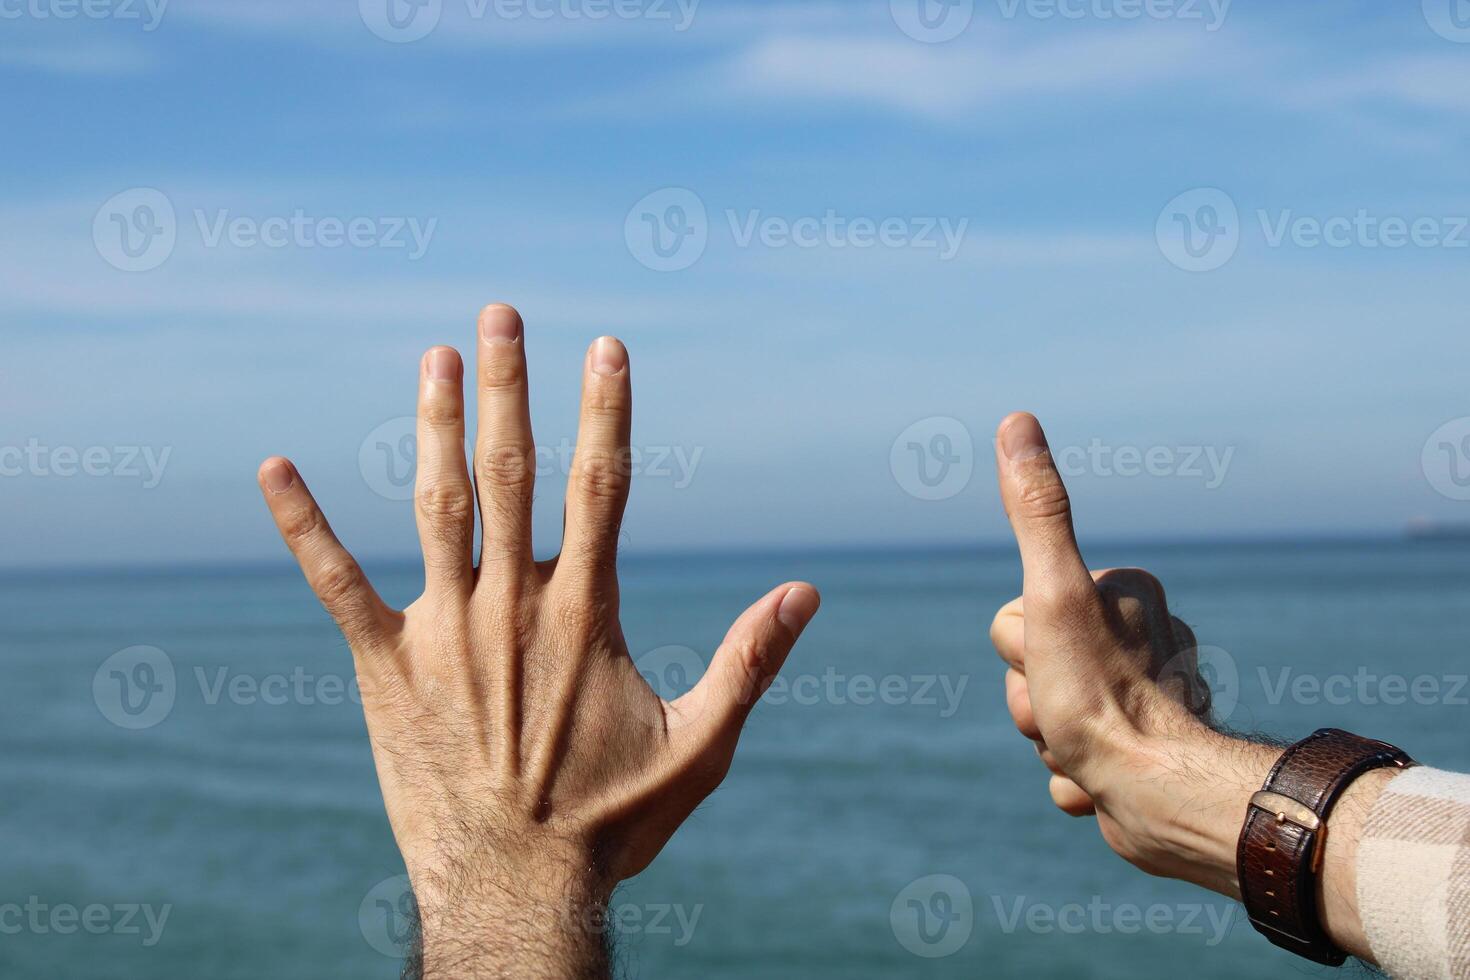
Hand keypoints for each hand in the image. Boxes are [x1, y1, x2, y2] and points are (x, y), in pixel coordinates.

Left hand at [257, 304, 820, 977]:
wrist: (515, 890)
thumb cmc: (612, 822)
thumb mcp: (701, 745)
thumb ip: (750, 660)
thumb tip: (806, 592)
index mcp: (584, 613)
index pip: (601, 487)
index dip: (606, 411)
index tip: (606, 347)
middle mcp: (511, 605)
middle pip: (512, 473)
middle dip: (510, 387)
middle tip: (502, 313)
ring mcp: (442, 632)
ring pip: (438, 507)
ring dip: (436, 426)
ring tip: (435, 356)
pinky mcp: (383, 668)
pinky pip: (335, 584)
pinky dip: (304, 524)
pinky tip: (274, 468)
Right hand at [987, 412, 1383, 960]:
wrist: (1158, 799)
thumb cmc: (1100, 695)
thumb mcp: (1054, 595)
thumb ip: (1037, 512)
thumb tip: (1017, 420)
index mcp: (1123, 592)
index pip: (1018, 613)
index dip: (1021, 647)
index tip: (1057, 663)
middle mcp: (1141, 636)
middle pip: (1031, 665)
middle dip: (1032, 700)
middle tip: (1065, 712)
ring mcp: (1143, 696)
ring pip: (1047, 714)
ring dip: (1051, 742)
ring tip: (1085, 751)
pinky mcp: (1142, 754)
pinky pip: (1078, 761)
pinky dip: (1077, 777)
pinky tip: (1100, 780)